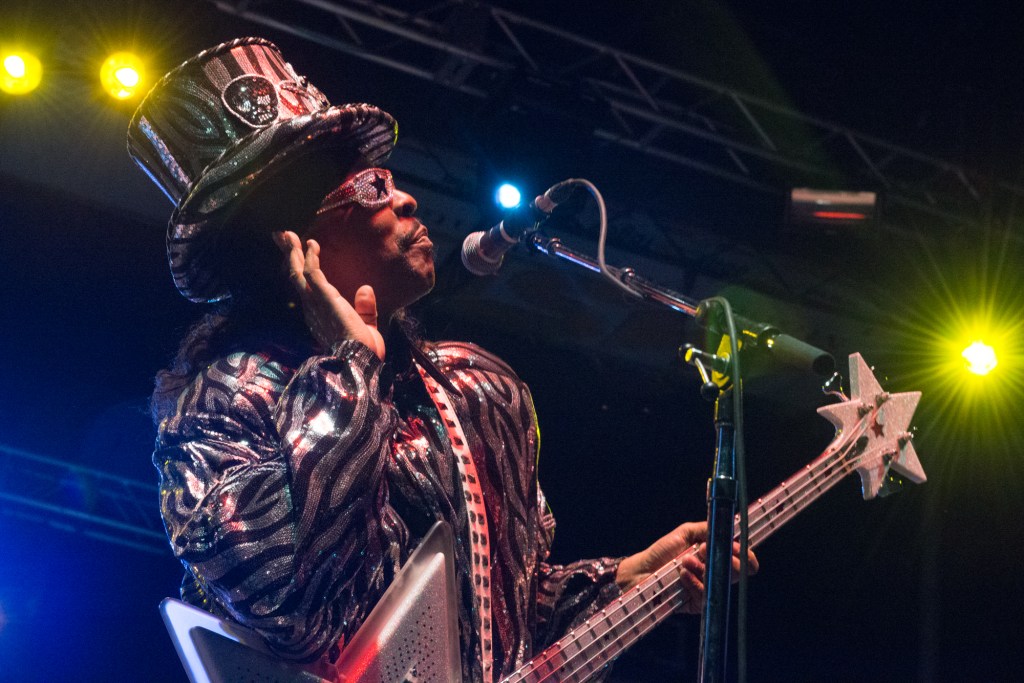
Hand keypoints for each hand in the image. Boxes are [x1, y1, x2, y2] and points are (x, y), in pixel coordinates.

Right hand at [274, 231, 385, 359]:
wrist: (361, 363)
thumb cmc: (364, 351)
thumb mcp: (366, 326)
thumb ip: (364, 309)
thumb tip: (365, 289)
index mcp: (320, 315)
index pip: (305, 287)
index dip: (300, 269)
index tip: (302, 251)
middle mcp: (313, 309)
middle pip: (295, 277)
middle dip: (289, 255)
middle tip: (282, 235)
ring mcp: (317, 304)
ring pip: (298, 273)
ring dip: (294, 252)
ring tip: (290, 234)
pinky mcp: (325, 300)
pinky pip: (312, 275)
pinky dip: (310, 258)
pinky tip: (312, 245)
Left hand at [615, 521, 758, 614]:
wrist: (642, 570)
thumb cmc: (663, 551)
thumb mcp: (685, 533)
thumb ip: (706, 529)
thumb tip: (726, 526)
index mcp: (717, 557)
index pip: (745, 561)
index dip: (746, 555)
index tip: (734, 547)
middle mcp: (716, 574)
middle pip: (740, 574)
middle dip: (728, 561)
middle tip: (707, 552)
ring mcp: (708, 590)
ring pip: (722, 584)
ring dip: (704, 568)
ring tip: (685, 561)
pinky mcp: (697, 604)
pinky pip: (704, 595)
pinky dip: (693, 582)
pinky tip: (682, 574)